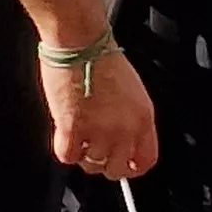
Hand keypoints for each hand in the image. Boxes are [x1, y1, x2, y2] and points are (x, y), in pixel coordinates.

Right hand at [42, 39, 157, 178]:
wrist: (80, 41)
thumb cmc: (101, 56)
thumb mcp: (132, 91)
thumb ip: (130, 119)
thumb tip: (120, 140)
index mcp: (143, 117)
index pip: (146, 160)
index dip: (133, 167)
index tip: (124, 166)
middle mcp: (123, 129)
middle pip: (116, 169)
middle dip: (105, 164)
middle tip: (95, 150)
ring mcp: (98, 132)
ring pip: (90, 165)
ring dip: (82, 154)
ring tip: (78, 135)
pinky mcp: (71, 129)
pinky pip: (67, 156)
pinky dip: (64, 150)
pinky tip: (64, 134)